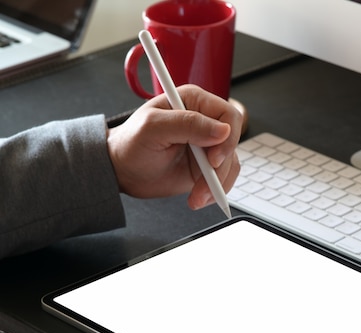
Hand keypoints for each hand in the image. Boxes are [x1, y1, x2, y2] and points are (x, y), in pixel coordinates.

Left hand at [107, 84, 241, 209]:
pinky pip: (226, 177)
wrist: (123, 171)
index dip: (226, 138)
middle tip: (203, 184)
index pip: (228, 115)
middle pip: (232, 142)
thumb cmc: (130, 143)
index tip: (213, 159)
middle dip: (221, 168)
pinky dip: (216, 191)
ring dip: (217, 184)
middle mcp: (205, 121)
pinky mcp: (208, 166)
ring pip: (231, 163)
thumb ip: (187, 124)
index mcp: (194, 102)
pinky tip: (199, 197)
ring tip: (197, 196)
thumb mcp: (152, 128)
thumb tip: (222, 130)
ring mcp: (208, 145)